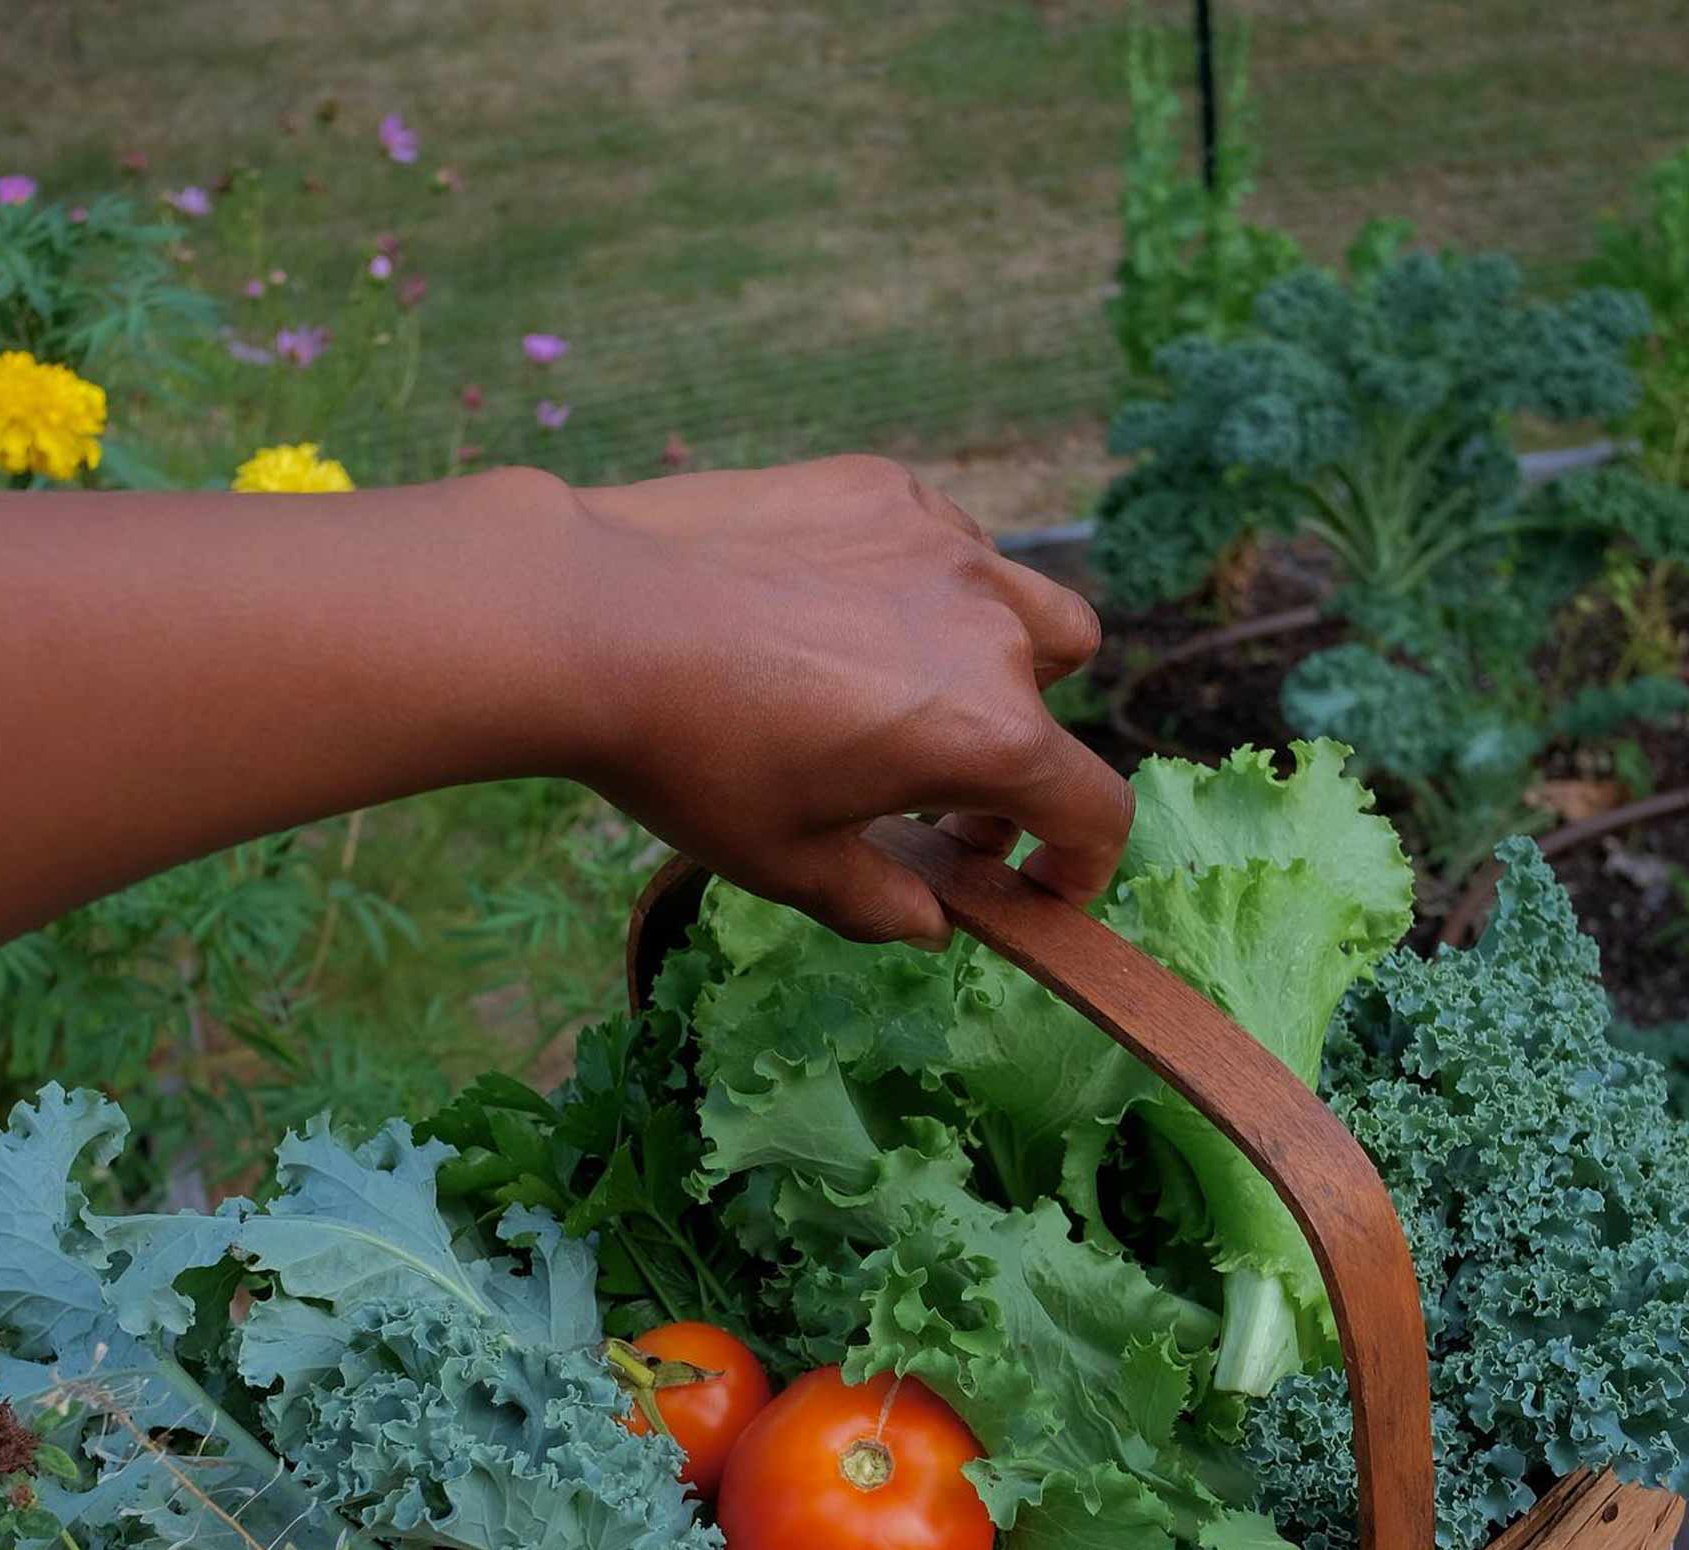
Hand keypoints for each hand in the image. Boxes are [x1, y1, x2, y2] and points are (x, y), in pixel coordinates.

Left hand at [560, 455, 1132, 945]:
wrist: (594, 619)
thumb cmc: (692, 759)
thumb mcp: (788, 865)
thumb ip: (880, 902)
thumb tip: (930, 922)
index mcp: (986, 736)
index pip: (1094, 809)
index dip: (1081, 865)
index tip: (1037, 885)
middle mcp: (990, 628)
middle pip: (1058, 700)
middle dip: (1016, 760)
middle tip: (935, 798)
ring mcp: (939, 543)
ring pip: (1022, 603)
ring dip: (996, 658)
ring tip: (899, 690)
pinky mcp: (880, 488)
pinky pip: (942, 541)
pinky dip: (920, 588)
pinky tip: (830, 612)